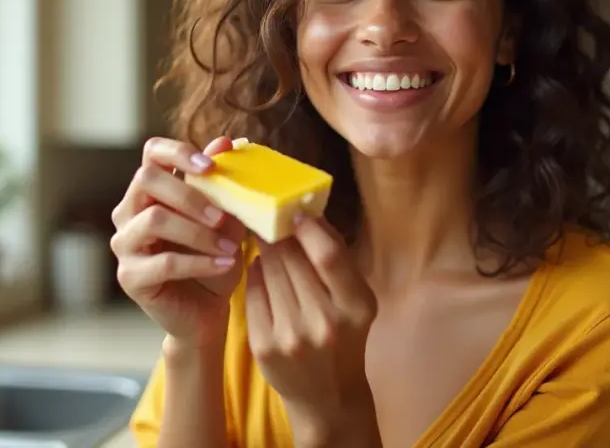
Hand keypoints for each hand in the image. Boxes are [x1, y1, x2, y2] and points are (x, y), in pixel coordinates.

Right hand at [111, 136, 245, 347]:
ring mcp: (125, 243)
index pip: (151, 152)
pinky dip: (200, 261)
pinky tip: (224, 264)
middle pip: (147, 180)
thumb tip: (227, 141)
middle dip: (189, 195)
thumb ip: (222, 184)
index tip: (210, 166)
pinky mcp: (130, 276)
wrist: (209, 309)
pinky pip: (164, 262)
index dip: (178, 152)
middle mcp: (130, 211)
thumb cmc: (215, 257)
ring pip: (154, 220)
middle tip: (223, 215)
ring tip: (231, 248)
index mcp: (152, 189)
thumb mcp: (226, 218)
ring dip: (198, 232)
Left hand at [244, 216, 379, 446]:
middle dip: (280, 235)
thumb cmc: (345, 336)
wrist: (328, 396)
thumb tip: (310, 214)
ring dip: (267, 252)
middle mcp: (324, 322)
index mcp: (356, 307)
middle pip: (292, 258)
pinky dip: (256, 275)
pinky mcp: (263, 346)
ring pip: (268, 271)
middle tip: (274, 221)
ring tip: (270, 245)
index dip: (310, 229)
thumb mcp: (357, 300)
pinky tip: (263, 272)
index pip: (328, 256)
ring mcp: (291, 336)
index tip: (297, 214)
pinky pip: (253, 292)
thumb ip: (337, 259)